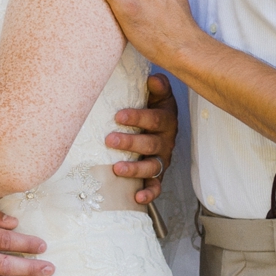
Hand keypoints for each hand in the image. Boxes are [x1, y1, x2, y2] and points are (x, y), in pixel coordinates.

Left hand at [107, 74, 177, 204]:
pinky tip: (137, 198)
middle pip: (151, 143)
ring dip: (135, 168)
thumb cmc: (152, 106)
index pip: (154, 119)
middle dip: (130, 143)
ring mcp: (162, 159)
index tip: (118, 115)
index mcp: (166, 119)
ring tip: (117, 169)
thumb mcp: (157, 94)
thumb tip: (154, 78)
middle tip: (109, 140)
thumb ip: (157, 86)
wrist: (160, 124)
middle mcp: (166, 140)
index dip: (137, 117)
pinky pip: (156, 186)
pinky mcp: (157, 174)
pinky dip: (149, 193)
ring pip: (153, 166)